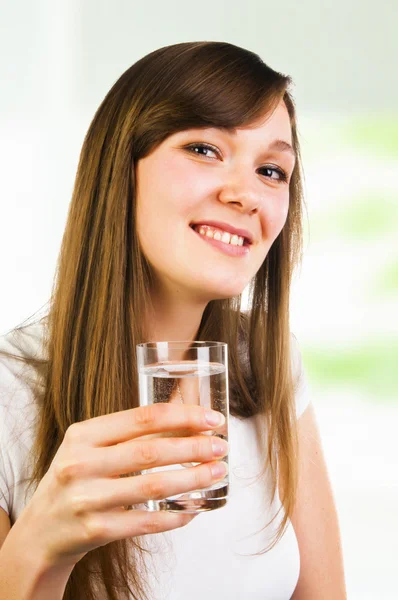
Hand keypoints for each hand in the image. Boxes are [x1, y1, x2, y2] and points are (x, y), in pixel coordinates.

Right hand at [16, 404, 227, 569]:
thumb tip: (185, 417)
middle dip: (194, 447)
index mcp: (83, 435)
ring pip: (153, 486)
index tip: (212, 418)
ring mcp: (87, 498)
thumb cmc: (75, 479)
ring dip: (193, 479)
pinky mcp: (95, 530)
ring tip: (217, 472)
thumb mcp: (90, 447)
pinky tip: (195, 508)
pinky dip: (176, 515)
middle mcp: (81, 463)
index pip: (142, 418)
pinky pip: (146, 523)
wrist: (41, 529)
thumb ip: (129, 433)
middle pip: (150, 451)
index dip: (183, 416)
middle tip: (220, 447)